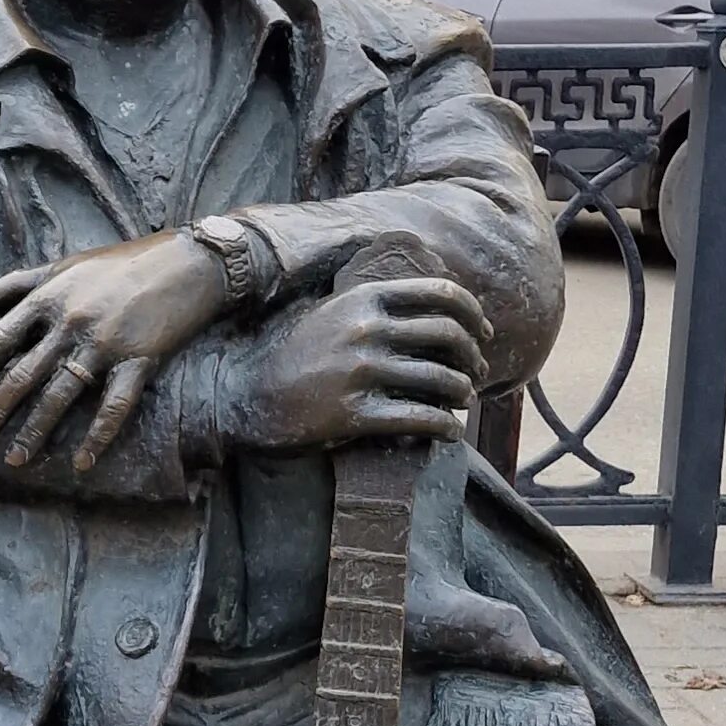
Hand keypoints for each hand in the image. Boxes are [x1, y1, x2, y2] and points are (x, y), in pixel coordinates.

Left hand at [0, 234, 229, 471]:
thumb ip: (12, 285)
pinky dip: (98, 436)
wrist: (186, 263)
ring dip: (35, 430)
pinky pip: (114, 405)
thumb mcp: (61, 267)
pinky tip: (81, 463)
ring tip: (15, 460)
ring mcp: (104, 343)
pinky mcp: (139, 360)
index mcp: (47, 299)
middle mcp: (70, 322)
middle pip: (23, 374)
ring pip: (61, 395)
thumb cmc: (118, 265)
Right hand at [228, 276, 489, 451]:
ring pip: (443, 380)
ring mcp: (360, 372)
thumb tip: (432, 311)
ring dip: (463, 394)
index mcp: (363, 298)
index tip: (481, 334)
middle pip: (449, 336)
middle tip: (477, 372)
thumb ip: (374, 305)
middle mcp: (365, 329)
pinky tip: (448, 432)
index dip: (473, 314)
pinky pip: (422, 419)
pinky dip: (446, 427)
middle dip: (474, 356)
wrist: (243, 395)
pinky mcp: (355, 414)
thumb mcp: (330, 313)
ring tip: (461, 402)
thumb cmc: (292, 356)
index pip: (443, 294)